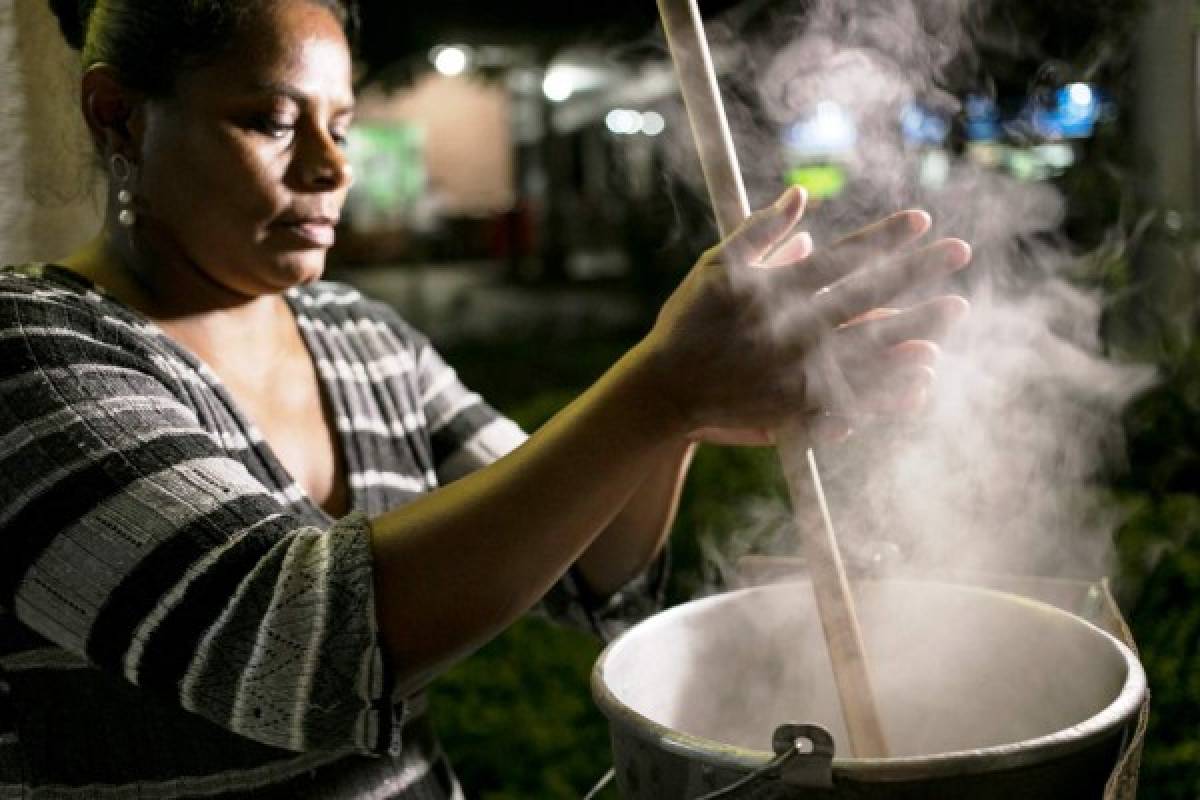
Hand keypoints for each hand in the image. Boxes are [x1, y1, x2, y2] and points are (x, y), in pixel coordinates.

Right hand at [642, 187, 970, 444]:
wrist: (666, 391)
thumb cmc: (688, 322)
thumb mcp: (716, 267)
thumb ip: (758, 231)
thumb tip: (800, 197)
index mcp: (777, 291)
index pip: (845, 257)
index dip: (886, 237)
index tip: (923, 221)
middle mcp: (797, 330)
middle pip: (871, 297)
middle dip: (919, 271)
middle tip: (961, 253)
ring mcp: (803, 372)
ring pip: (875, 348)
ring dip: (920, 326)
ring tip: (955, 311)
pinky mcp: (803, 408)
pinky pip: (861, 396)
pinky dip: (895, 385)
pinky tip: (924, 374)